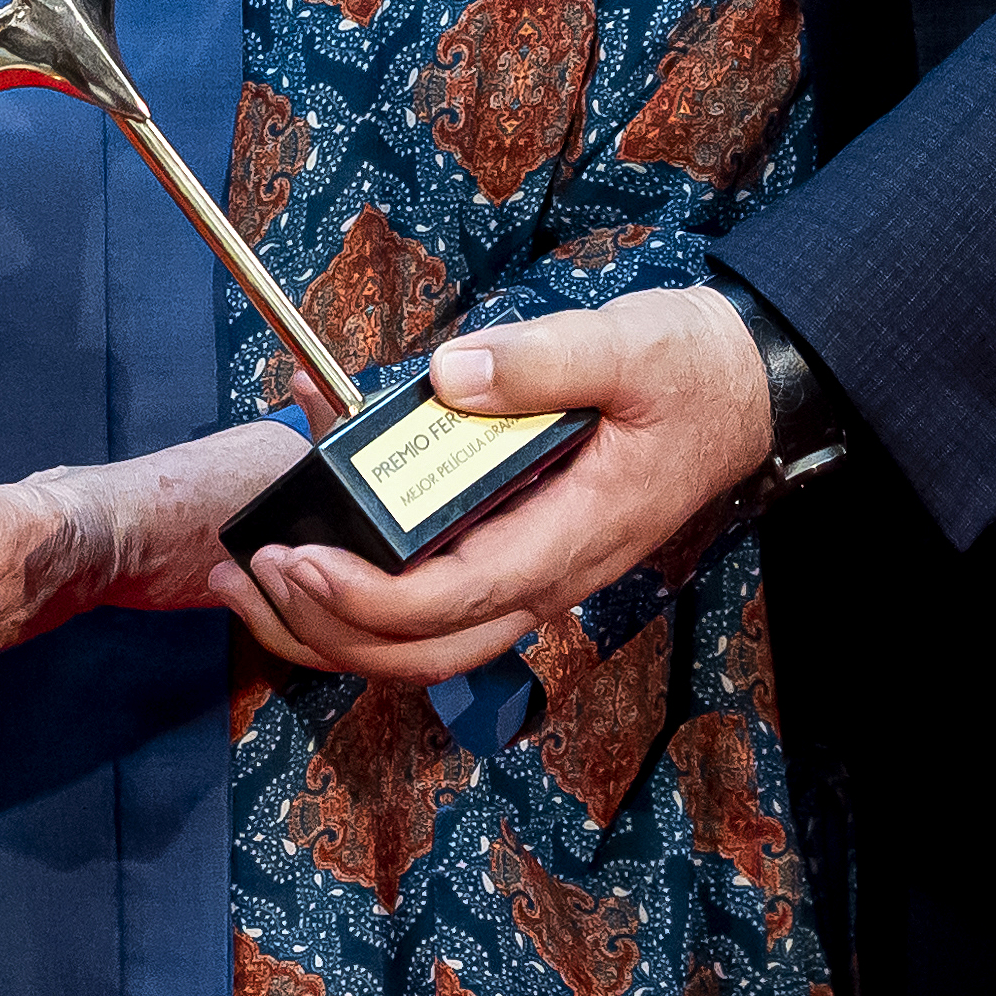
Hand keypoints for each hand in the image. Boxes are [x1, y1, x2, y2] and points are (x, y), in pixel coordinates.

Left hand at [207, 285, 774, 685]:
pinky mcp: (516, 548)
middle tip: (253, 574)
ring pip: (426, 638)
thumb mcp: (628, 348)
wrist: (743, 389)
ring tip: (254, 574)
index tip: (301, 561)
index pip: (456, 600)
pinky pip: (435, 594)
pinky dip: (366, 580)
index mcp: (572, 536)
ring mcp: (532, 568)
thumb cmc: (690, 375)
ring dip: (336, 623)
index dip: (370, 597)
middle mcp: (548, 573)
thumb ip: (540, 362)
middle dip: (330, 629)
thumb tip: (447, 378)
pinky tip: (313, 522)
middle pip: (427, 647)